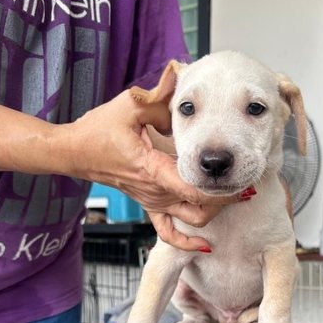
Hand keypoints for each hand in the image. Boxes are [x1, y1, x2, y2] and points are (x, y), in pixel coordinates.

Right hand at [65, 90, 244, 249]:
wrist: (76, 152)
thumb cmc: (99, 130)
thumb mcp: (129, 105)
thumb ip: (158, 96)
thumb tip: (181, 79)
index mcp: (153, 169)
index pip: (193, 189)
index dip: (221, 190)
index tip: (243, 182)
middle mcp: (155, 191)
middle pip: (200, 208)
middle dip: (226, 200)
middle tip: (247, 185)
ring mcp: (152, 201)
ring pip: (191, 220)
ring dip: (214, 213)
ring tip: (234, 199)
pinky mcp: (148, 205)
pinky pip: (168, 232)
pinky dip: (187, 241)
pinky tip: (206, 244)